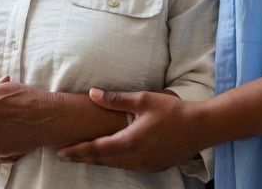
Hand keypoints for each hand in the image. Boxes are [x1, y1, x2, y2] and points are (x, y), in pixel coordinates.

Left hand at [56, 89, 202, 172]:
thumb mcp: (143, 100)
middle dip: (82, 157)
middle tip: (64, 155)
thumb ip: (115, 100)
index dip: (77, 151)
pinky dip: (115, 162)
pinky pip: (128, 166)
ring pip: (115, 165)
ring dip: (98, 160)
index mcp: (129, 142)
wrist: (201, 128)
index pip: (96, 149)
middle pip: (102, 160)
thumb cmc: (172, 111)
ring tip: (82, 156)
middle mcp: (135, 158)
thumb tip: (92, 93)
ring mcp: (145, 165)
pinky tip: (111, 156)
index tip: (61, 152)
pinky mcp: (154, 167)